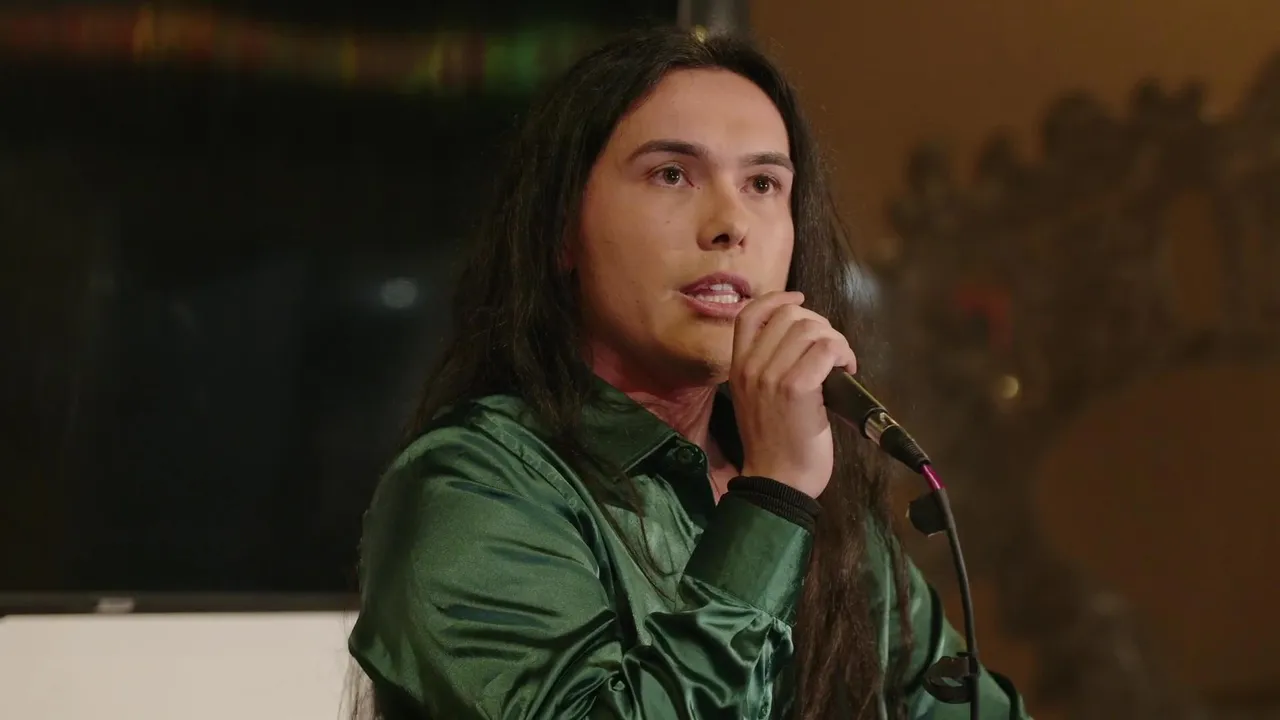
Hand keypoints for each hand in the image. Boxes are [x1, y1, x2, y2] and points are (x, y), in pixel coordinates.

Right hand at [729, 291, 856, 498]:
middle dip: (819, 325)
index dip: (778, 299)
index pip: (750, 314)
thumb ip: (767, 369)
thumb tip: (801, 342)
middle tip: (831, 351)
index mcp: (737, 368)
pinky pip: (827, 349)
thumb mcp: (755, 401)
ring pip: (811, 328)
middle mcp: (751, 367)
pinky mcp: (797, 388)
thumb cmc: (774, 446)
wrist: (778, 482)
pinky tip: (847, 371)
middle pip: (788, 315)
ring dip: (835, 340)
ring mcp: (772, 376)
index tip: (799, 301)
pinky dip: (843, 354)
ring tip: (841, 364)